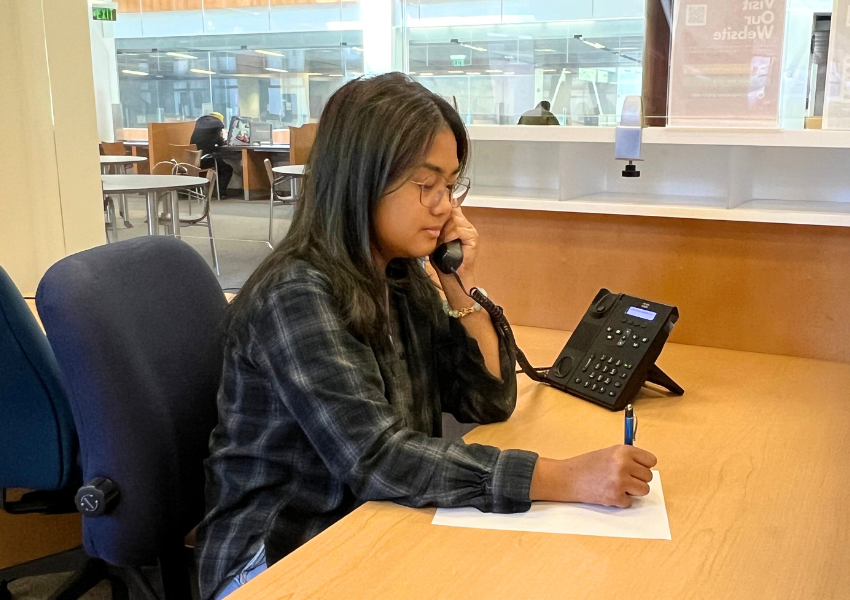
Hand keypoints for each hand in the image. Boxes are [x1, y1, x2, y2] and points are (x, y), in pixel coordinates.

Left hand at [430, 207, 478, 285]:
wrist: (452, 276)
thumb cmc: (442, 260)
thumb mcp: (435, 239)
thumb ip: (435, 227)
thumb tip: (427, 215)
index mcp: (457, 223)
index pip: (450, 207)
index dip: (441, 211)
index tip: (432, 216)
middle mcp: (465, 224)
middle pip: (451, 212)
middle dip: (441, 222)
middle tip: (436, 235)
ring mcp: (470, 230)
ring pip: (454, 220)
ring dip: (444, 231)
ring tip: (440, 241)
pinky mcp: (473, 237)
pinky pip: (459, 229)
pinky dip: (450, 235)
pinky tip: (445, 243)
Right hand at [530, 446, 656, 507]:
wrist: (568, 478)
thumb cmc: (587, 465)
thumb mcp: (609, 453)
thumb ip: (628, 457)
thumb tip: (647, 467)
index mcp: (623, 451)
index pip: (651, 460)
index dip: (644, 465)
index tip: (636, 468)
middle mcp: (623, 464)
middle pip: (648, 476)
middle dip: (637, 479)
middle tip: (623, 478)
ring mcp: (620, 482)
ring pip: (644, 490)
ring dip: (633, 490)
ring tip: (618, 485)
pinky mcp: (615, 497)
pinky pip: (630, 502)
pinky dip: (621, 500)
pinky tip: (608, 492)